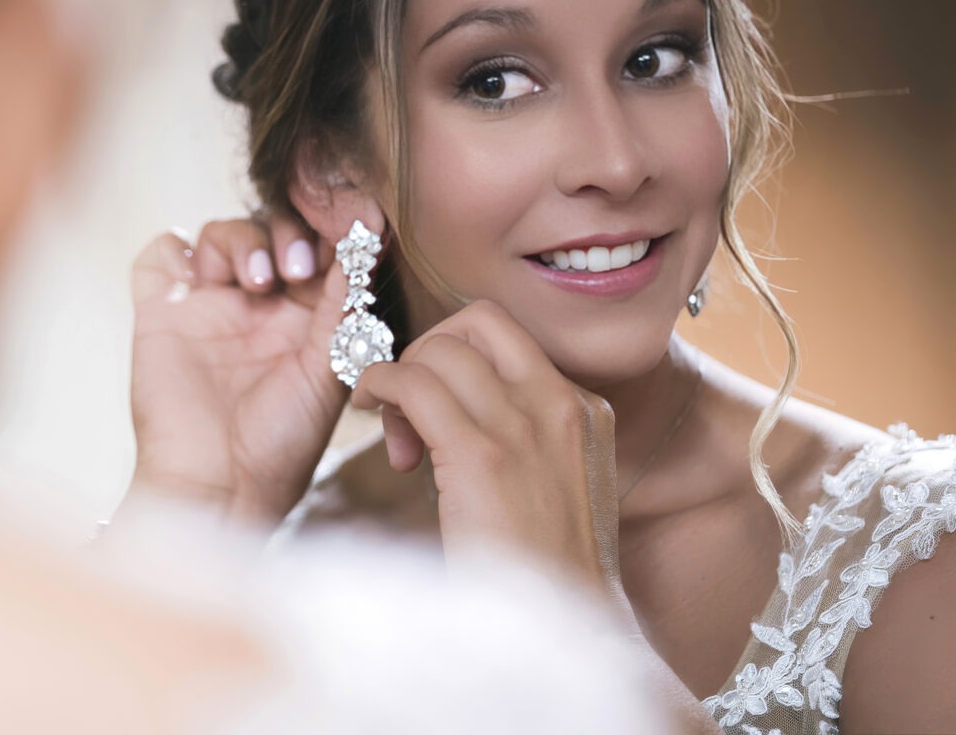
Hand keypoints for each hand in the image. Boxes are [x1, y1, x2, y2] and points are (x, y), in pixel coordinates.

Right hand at [125, 213, 348, 528]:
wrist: (220, 488)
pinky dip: (172, 247)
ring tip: (259, 281)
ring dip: (243, 240)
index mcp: (303, 318)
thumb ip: (344, 305)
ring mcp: (206, 308)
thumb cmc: (281, 445)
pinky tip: (196, 274)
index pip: (318, 249)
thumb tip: (367, 242)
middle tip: (299, 267)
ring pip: (221, 235)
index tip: (355, 222)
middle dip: (289, 233)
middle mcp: (255, 307)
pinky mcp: (161, 314)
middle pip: (270, 230)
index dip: (333, 229)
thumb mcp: (328, 369)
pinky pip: (159, 256)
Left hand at [351, 299, 622, 594]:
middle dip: (427, 352)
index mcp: (582, 408)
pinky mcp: (482, 455)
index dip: (455, 351)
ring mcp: (524, 426)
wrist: (562, 631)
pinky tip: (372, 415)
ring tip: (393, 433)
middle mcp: (560, 404)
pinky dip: (380, 384)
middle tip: (408, 410)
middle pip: (473, 324)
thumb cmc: (542, 571)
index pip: (505, 334)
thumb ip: (523, 437)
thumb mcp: (554, 485)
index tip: (434, 397)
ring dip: (399, 376)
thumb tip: (461, 408)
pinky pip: (413, 383)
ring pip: (439, 350)